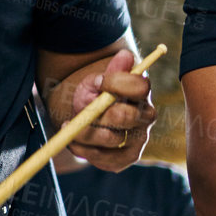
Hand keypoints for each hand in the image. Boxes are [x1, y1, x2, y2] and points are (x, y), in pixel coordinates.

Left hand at [62, 49, 155, 171]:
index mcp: (142, 93)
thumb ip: (110, 70)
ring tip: (70, 126)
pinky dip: (85, 151)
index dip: (117, 84)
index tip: (98, 81)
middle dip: (98, 113)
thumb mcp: (97, 80)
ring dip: (84, 133)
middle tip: (81, 110)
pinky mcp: (128, 158)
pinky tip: (76, 141)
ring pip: (111, 139)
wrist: (87, 117)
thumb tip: (125, 55)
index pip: (141, 86)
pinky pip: (106, 159)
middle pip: (126, 116)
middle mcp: (146, 117)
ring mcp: (139, 139)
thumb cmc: (95, 95)